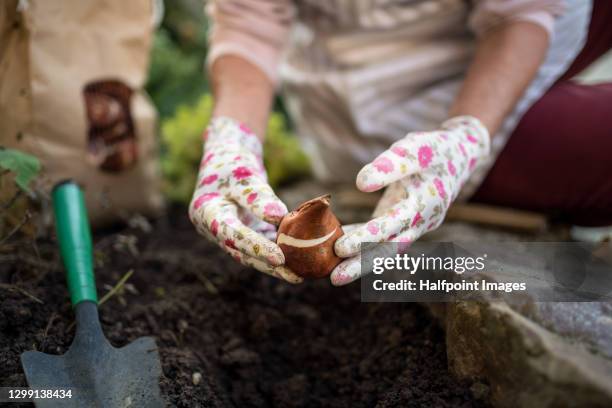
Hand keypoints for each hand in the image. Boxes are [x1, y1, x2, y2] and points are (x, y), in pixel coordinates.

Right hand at [189, 117, 301, 283]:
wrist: (227, 154)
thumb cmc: (233, 161)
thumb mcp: (245, 174)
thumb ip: (258, 197)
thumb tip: (280, 218)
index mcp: (206, 213)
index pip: (233, 234)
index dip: (256, 247)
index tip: (280, 258)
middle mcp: (213, 228)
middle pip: (242, 252)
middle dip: (269, 266)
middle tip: (295, 277)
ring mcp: (226, 232)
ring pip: (251, 253)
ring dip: (274, 265)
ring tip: (299, 275)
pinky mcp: (241, 231)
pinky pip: (259, 244)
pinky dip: (276, 250)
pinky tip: (297, 259)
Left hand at [331, 116, 489, 285]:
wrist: (459, 155)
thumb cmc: (435, 149)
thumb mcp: (416, 149)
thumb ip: (391, 165)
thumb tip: (361, 184)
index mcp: (424, 206)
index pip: (391, 226)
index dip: (366, 238)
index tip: (340, 247)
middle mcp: (419, 222)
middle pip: (388, 248)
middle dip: (361, 265)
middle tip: (334, 279)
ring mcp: (411, 225)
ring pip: (384, 248)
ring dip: (359, 261)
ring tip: (332, 274)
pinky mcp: (402, 220)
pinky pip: (380, 236)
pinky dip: (360, 239)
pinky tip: (336, 243)